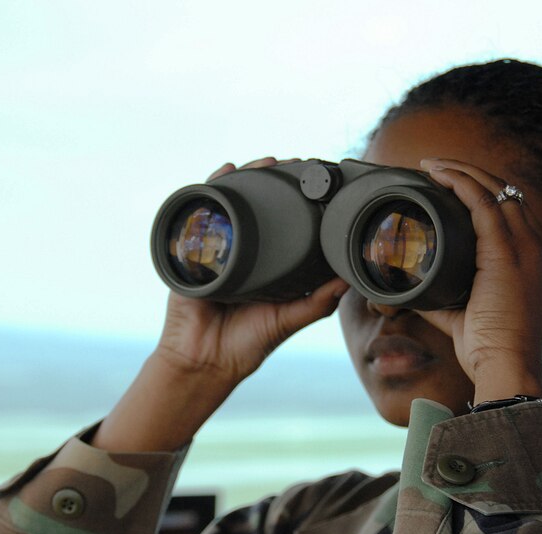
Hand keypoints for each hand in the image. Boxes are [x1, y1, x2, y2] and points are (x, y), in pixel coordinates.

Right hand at [93, 157, 347, 451]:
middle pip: (256, 207)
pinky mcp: (193, 251)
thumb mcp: (288, 321)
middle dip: (271, 182)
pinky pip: (201, 213)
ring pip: (231, 204)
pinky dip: (211, 189)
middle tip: (291, 164)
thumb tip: (348, 280)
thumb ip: (317, 303)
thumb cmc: (245, 345)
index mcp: (266, 266)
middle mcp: (243, 253)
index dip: (296, 202)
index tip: (314, 183)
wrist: (203, 361)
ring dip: (246, 178)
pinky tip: (226, 172)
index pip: (282, 224)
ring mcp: (217, 248)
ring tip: (264, 162)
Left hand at [417, 158, 541, 404]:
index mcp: (540, 260)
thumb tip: (413, 290)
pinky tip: (437, 174)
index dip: (482, 193)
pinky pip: (482, 201)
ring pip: (495, 190)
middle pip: (507, 193)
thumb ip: (444, 297)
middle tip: (435, 169)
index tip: (450, 187)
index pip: (514, 211)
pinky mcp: (508, 251)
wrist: (510, 369)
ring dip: (460, 172)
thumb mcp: (466, 315)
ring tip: (431, 166)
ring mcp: (530, 246)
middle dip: (470, 175)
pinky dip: (458, 182)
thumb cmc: (492, 350)